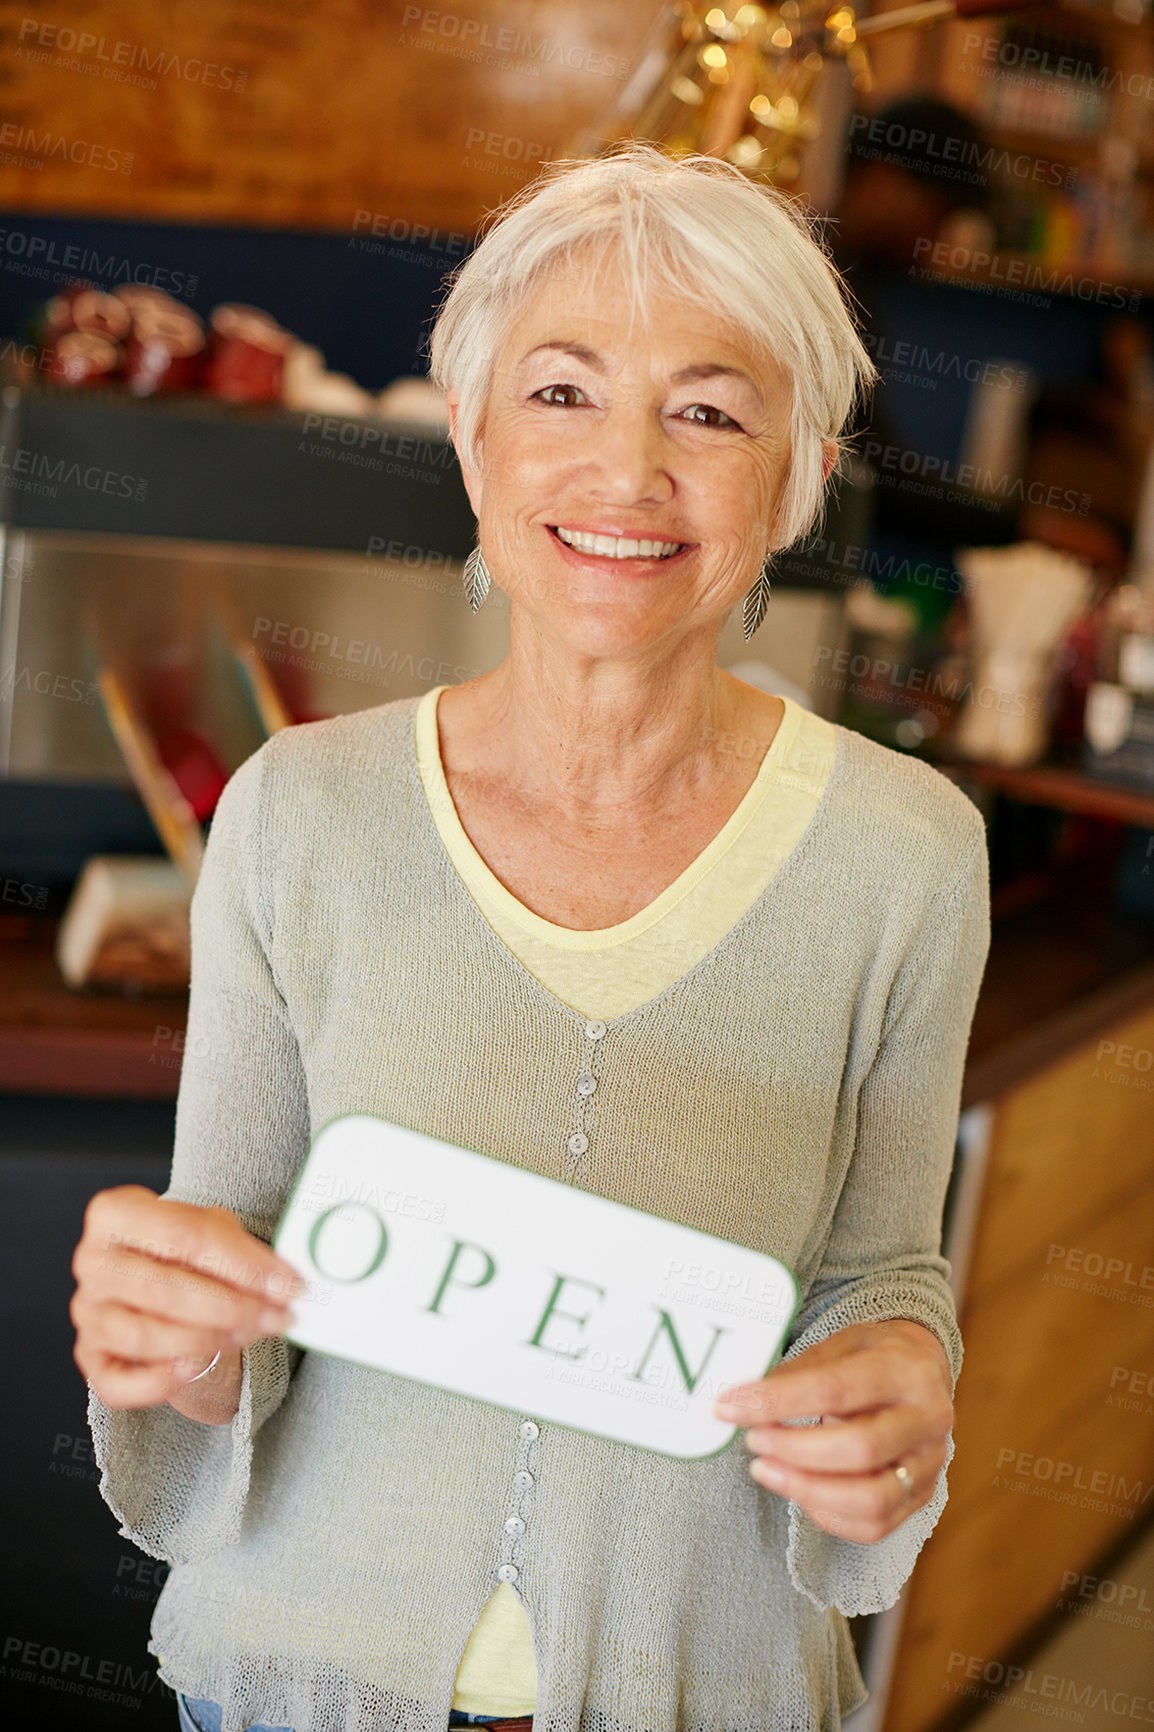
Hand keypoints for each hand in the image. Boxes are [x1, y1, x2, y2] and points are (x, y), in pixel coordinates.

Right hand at [71, 1185, 302, 1418]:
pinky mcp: (90, 1358)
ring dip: (210, 1341)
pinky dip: (160, 1381)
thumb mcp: (211, 1230)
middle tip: (278, 1316)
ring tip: (251, 1334)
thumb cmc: (182, 1250)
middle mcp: (93, 1262)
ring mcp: (87, 1312)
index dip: (241, 1264)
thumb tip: (284, 1282)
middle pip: (165, 1289)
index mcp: (115, 1214)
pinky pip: (118, 1383)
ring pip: (145, 1336)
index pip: (183, 1236)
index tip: (288, 1284)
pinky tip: (195, 1367)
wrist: (156, 1278)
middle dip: (234, 1307)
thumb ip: (242, 1252)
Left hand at [712, 1319, 953, 1542]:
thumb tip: (741, 1400)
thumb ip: (797, 1374)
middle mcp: (927, 1419)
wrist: (924, 1373)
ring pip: (871, 1498)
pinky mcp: (921, 1496)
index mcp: (906, 1371)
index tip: (730, 1406)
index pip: (834, 1390)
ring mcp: (929, 1464)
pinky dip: (827, 1515)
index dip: (776, 1401)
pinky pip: (874, 1525)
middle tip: (752, 1440)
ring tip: (766, 1469)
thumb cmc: (874, 1357)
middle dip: (793, 1450)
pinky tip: (799, 1489)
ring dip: (806, 1489)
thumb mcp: (840, 1344)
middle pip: (859, 1449)